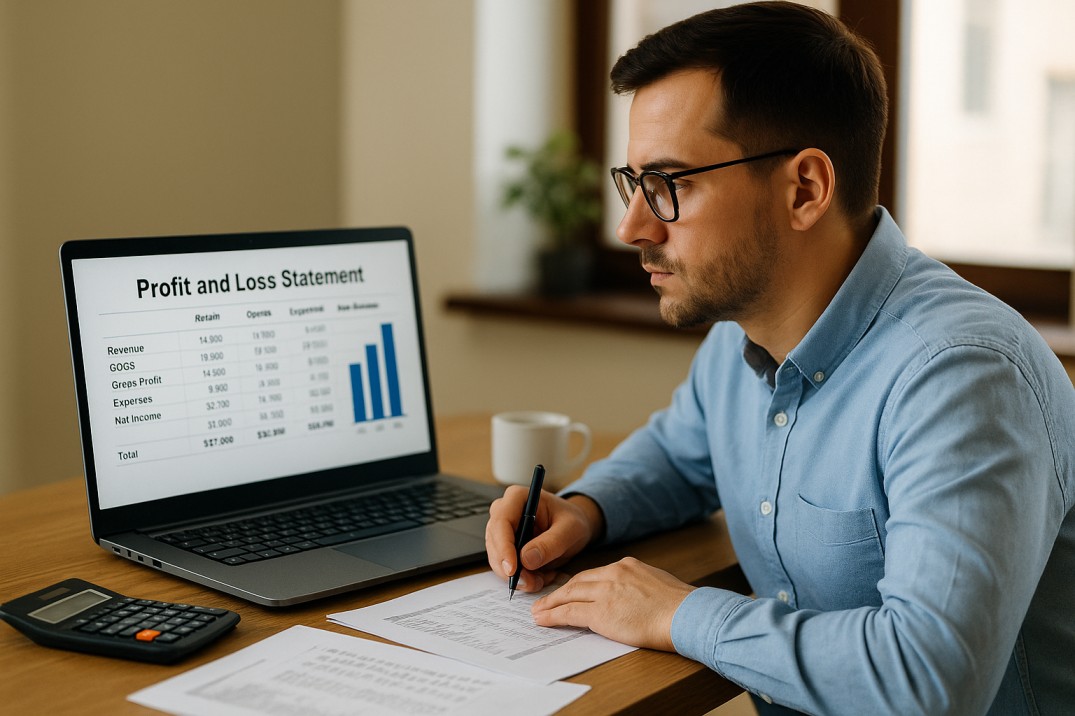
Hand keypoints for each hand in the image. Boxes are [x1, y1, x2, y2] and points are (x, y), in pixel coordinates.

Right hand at [485, 489, 601, 592]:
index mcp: (517, 497)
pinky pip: (504, 567)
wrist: (573, 528)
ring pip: (497, 559)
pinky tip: (539, 576)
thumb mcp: (570, 530)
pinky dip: (521, 577)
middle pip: (495, 543)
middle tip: (532, 583)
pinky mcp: (503, 546)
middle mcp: (503, 511)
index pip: (501, 522)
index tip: (512, 570)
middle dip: (511, 568)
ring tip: (542, 579)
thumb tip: (526, 559)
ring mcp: (501, 530)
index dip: (503, 547)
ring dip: (517, 576)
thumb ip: (551, 543)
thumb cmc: (572, 521)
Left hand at [530, 557, 694, 650]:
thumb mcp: (657, 584)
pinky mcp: (601, 612)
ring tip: (538, 611)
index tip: (567, 590)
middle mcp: (613, 573)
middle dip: (559, 592)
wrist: (687, 614)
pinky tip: (543, 620)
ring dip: (550, 604)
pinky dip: (553, 616)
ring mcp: (606, 592)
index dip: (578, 584)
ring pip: (569, 595)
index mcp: (627, 566)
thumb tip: (632, 597)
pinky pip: (569, 613)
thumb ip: (638, 586)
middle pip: (578, 582)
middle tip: (545, 600)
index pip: (594, 574)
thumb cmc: (680, 606)